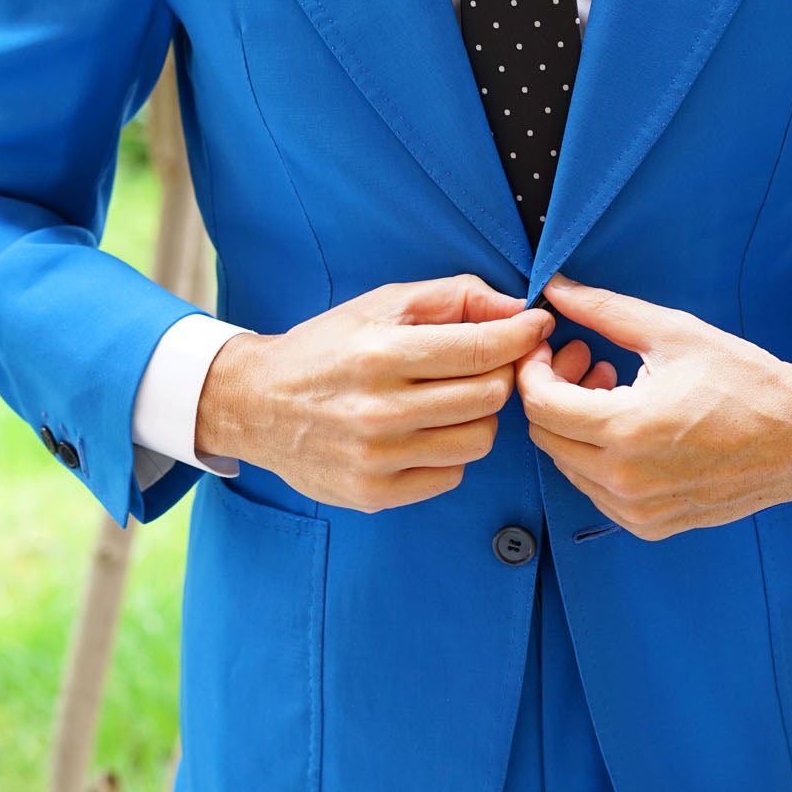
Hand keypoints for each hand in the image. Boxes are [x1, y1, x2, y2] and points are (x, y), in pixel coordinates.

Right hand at [195, 273, 554, 511]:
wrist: (256, 404)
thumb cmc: (326, 349)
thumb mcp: (381, 304)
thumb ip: (453, 298)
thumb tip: (517, 308)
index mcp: (381, 354)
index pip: (481, 349)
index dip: (521, 335)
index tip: (536, 326)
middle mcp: (380, 410)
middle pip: (489, 396)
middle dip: (499, 374)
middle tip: (486, 364)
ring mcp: (378, 458)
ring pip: (478, 439)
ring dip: (477, 416)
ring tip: (450, 399)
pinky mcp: (376, 493)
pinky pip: (452, 475)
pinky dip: (451, 452)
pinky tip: (426, 432)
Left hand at [515, 272, 791, 540]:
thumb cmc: (745, 382)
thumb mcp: (673, 334)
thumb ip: (604, 311)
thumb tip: (554, 288)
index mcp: (626, 430)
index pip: (540, 405)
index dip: (533, 368)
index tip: (549, 345)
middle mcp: (625, 480)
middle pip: (546, 436)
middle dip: (553, 392)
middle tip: (586, 359)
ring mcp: (637, 510)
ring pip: (567, 466)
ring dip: (575, 425)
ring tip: (613, 388)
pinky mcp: (650, 526)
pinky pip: (596, 491)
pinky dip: (597, 457)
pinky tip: (629, 426)